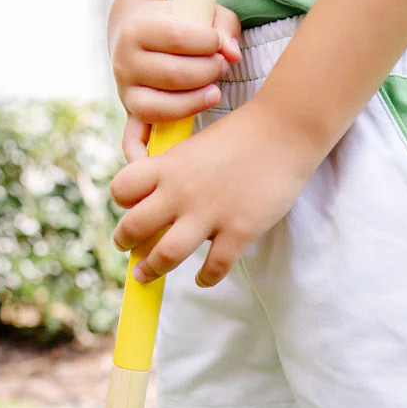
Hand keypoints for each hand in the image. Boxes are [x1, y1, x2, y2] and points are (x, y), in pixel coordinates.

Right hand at [109, 0, 242, 162]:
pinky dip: (142, 155)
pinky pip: (132, 140)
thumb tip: (232, 56)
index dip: (208, 42)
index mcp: (138, 29)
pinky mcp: (131, 115)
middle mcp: (125, 63)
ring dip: (195, 104)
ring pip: (161, 109)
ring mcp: (126, 93)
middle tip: (221, 67)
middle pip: (174, 74)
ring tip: (214, 92)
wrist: (137, 31)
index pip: (176, 36)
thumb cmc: (179, 23)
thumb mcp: (201, 13)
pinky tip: (159, 161)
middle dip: (208, 71)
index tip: (220, 43)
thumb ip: (222, 27)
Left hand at [110, 98, 320, 287]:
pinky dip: (205, 278)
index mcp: (168, 165)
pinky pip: (214, 267)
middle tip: (127, 250)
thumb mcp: (195, 145)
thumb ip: (174, 170)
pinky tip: (202, 278)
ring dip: (151, 269)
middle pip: (134, 227)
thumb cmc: (241, 135)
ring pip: (166, 255)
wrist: (284, 129)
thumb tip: (158, 199)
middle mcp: (181, 190)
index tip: (130, 210)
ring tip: (146, 275)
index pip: (122, 189)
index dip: (122, 202)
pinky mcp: (240, 230)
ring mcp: (210, 213)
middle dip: (124, 242)